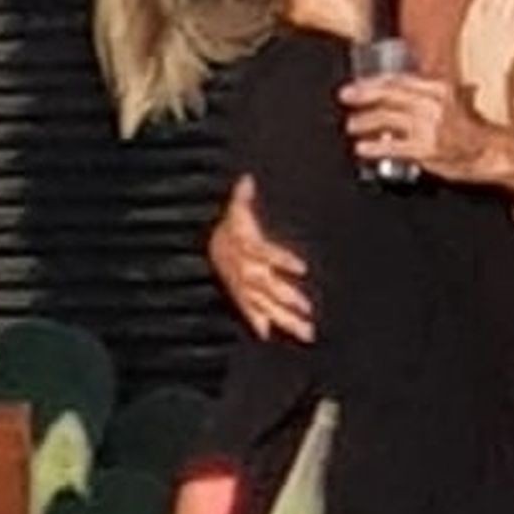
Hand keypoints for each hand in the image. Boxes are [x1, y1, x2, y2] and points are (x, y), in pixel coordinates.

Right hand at [207, 174, 313, 342]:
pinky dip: (256, 322)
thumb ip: (243, 197)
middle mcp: (246, 269)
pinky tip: (268, 334)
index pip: (267, 253)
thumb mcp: (236, 209)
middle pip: (268, 286)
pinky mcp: (240, 295)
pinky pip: (248, 311)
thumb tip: (247, 180)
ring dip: (282, 317)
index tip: (302, 268)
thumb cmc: (229, 226)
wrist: (206, 243)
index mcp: (248, 246)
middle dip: (287, 298)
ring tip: (303, 329)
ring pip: (264, 304)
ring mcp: (243, 285)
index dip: (283, 260)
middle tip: (308, 310)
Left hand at [339, 74, 487, 181]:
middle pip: (389, 93)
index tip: (357, 84)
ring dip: (364, 121)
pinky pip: (392, 146)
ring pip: (387, 118)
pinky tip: (362, 148)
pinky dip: (374, 147)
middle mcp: (433, 103)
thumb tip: (401, 87)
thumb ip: (428, 93)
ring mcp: (429, 126)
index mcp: (438, 88)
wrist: (490, 152)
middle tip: (346, 96)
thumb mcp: (452, 101)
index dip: (373, 80)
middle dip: (363, 94)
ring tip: (352, 125)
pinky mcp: (426, 149)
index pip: (399, 79)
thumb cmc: (471, 130)